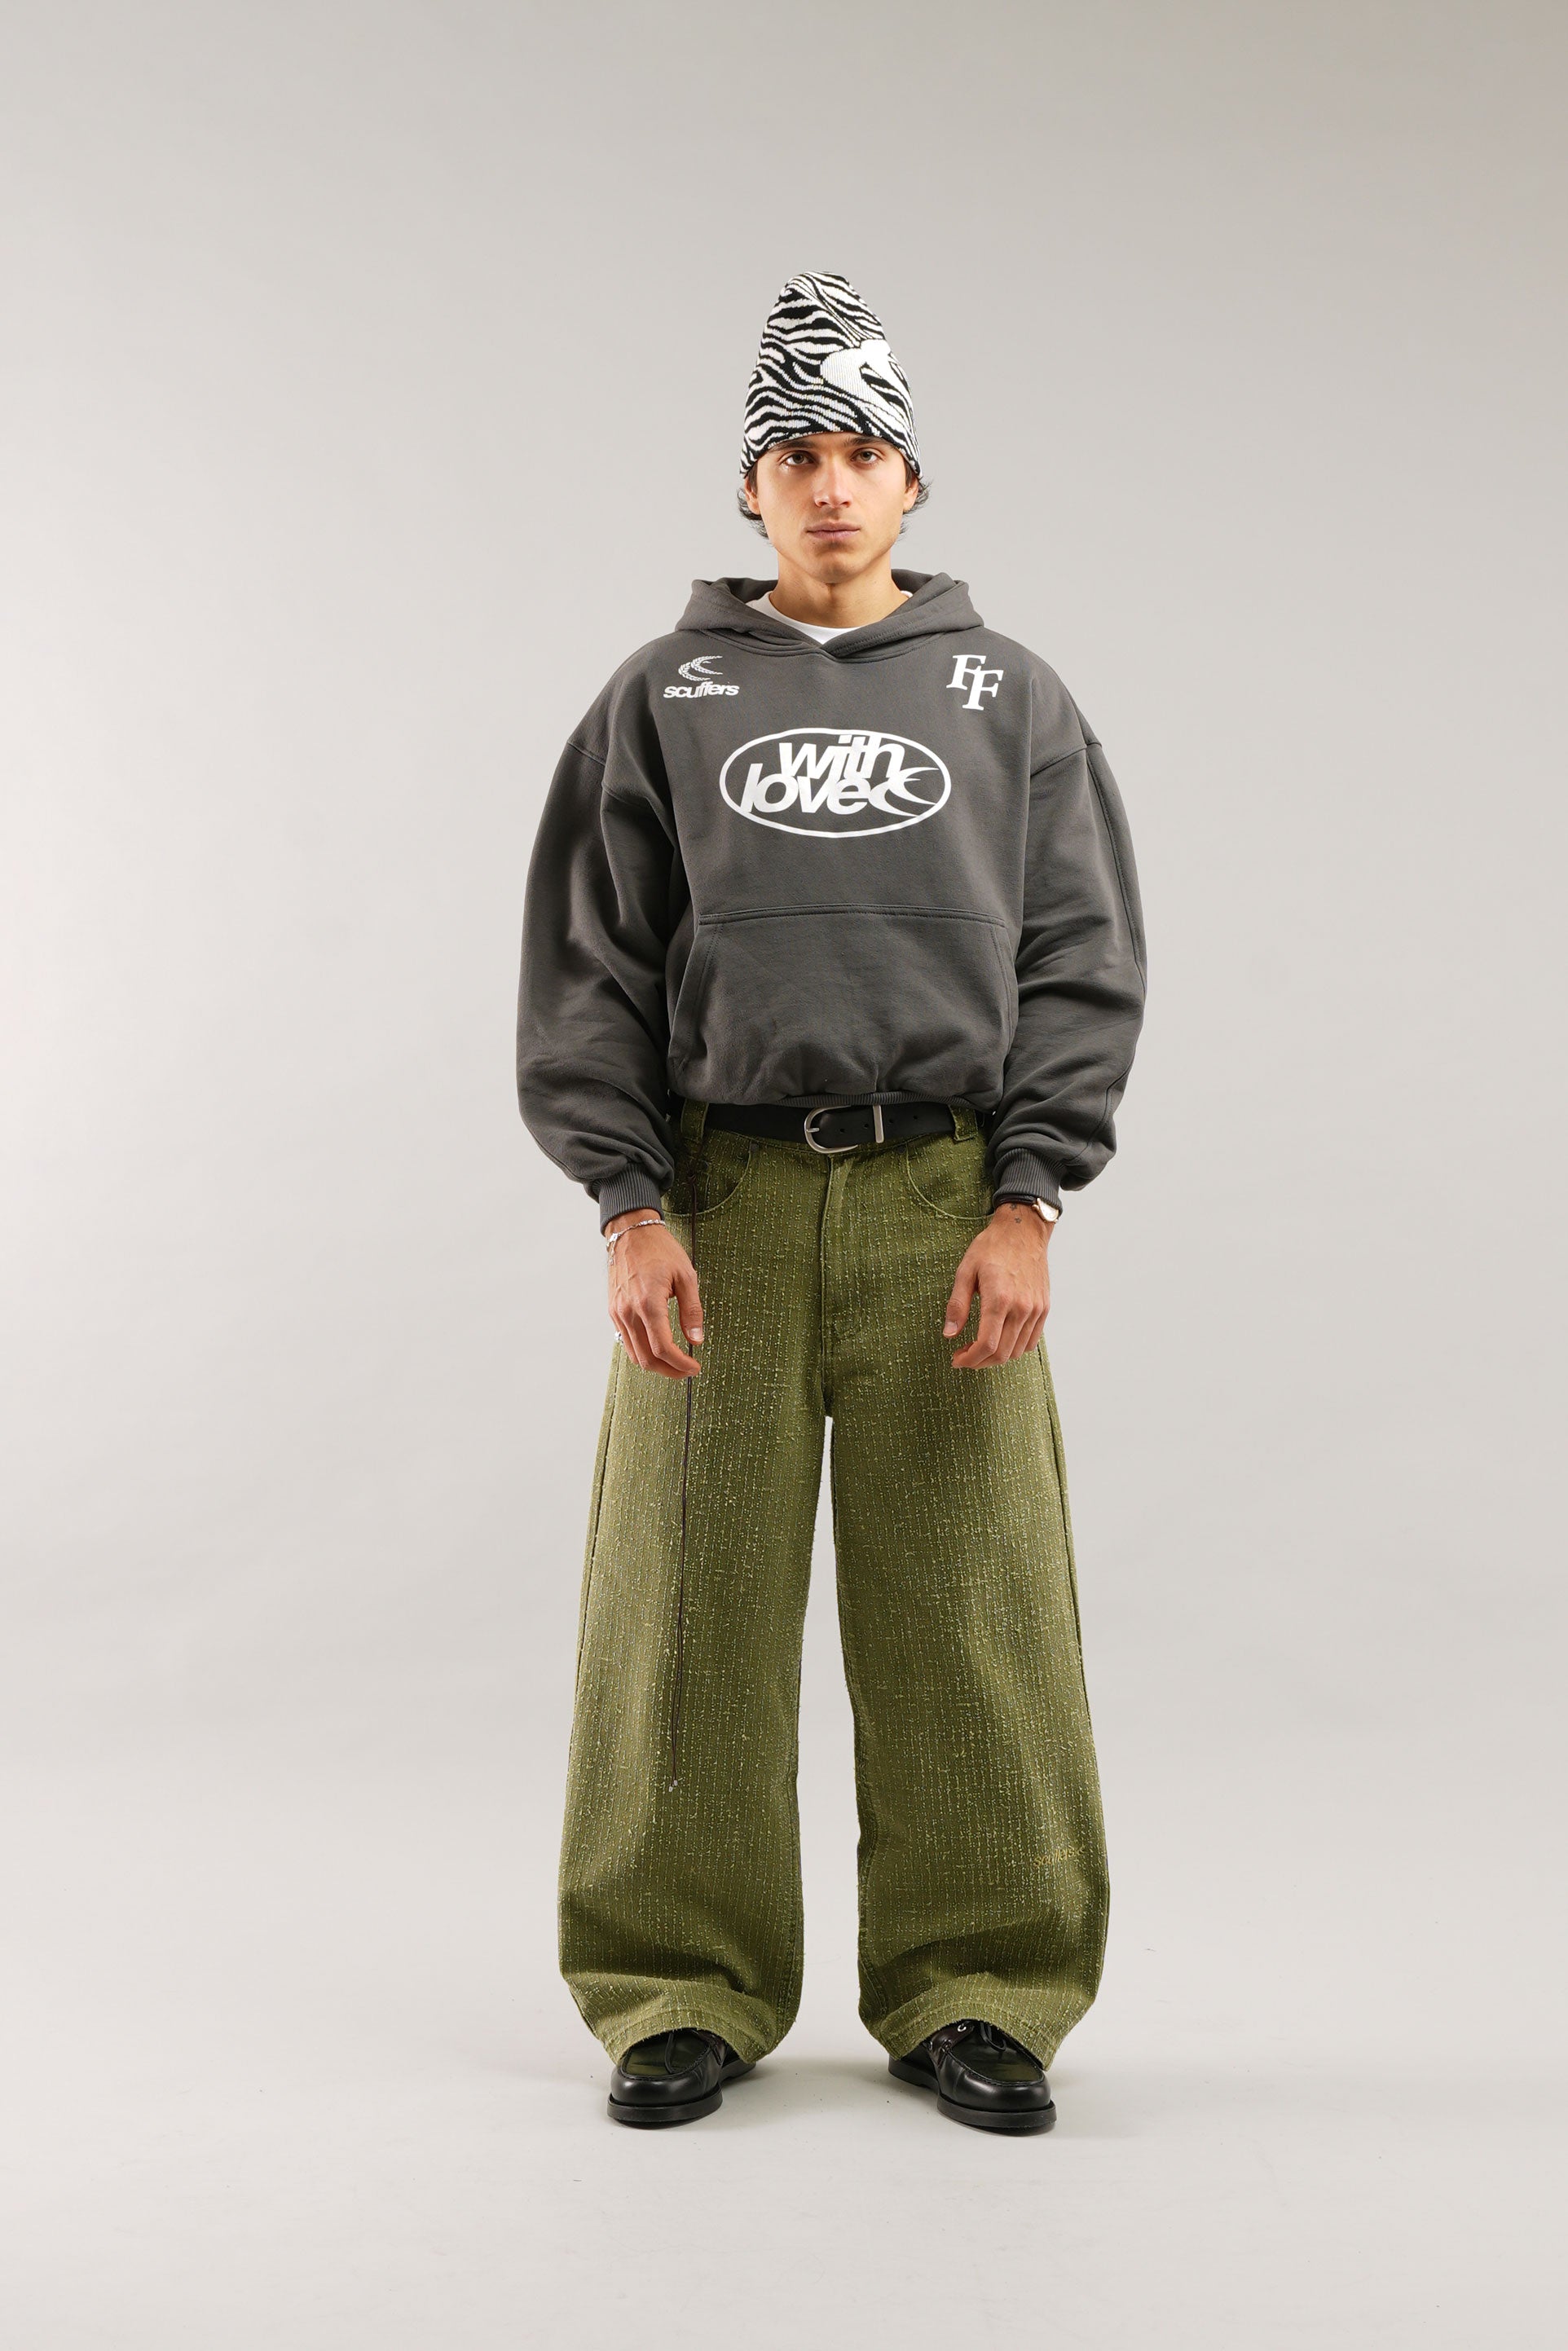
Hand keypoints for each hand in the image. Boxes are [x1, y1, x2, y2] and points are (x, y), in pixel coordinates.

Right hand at [605, 1211, 703, 1377]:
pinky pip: (625, 1340)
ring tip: (674, 1362)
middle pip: (647, 1358)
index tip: (694, 1367)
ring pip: (634, 1354)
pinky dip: (641, 1351)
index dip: (680, 1364)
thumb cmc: (660, 1249)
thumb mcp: (686, 1276)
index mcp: (649, 1303)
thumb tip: (697, 1339)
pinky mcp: (613, 1310)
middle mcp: (629, 1311)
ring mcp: (618, 1312)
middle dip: (669, 1370)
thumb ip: (692, 1311)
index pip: (663, 1348)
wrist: (631, 1231)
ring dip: (655, 1364)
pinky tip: (657, 1347)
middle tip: (686, 1370)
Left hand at [943, 1202, 1051, 1367]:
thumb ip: (957, 1305)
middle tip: (964, 1357)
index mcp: (999, 1299)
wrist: (1023, 1231)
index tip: (957, 1359)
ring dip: (996, 1358)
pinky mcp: (1043, 1308)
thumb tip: (949, 1334)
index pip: (987, 1344)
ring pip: (1017, 1351)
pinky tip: (1000, 1340)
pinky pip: (1031, 1341)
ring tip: (979, 1349)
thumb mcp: (965, 1271)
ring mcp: (1035, 1309)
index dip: (970, 1359)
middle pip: (1002, 1353)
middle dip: (979, 1362)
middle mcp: (1021, 1308)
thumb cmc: (991, 1247)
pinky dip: (1014, 1348)